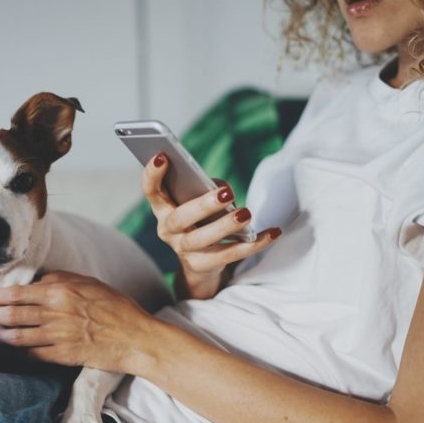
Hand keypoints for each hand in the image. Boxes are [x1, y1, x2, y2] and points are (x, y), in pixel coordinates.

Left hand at [0, 271, 155, 372]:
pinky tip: (19, 351)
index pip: (17, 293)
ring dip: (5, 336)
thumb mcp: (88, 283)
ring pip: (18, 337)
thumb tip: (35, 283)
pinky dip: (22, 353)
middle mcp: (55, 313)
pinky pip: (33, 355)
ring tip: (1, 334)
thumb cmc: (115, 306)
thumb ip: (59, 281)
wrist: (135, 336)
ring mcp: (58, 336)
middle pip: (12, 315)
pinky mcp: (63, 356)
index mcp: (60, 291)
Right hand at [142, 152, 281, 299]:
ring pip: (201, 240)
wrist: (200, 263)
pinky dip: (254, 244)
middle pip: (180, 218)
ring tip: (246, 214)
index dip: (152, 174)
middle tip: (226, 193)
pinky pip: (230, 255)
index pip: (151, 191)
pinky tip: (272, 233)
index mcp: (163, 208)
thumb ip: (206, 189)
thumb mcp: (199, 202)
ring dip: (225, 226)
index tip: (163, 156)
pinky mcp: (202, 266)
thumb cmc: (201, 220)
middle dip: (202, 205)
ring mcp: (183, 250)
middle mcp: (168, 230)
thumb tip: (223, 191)